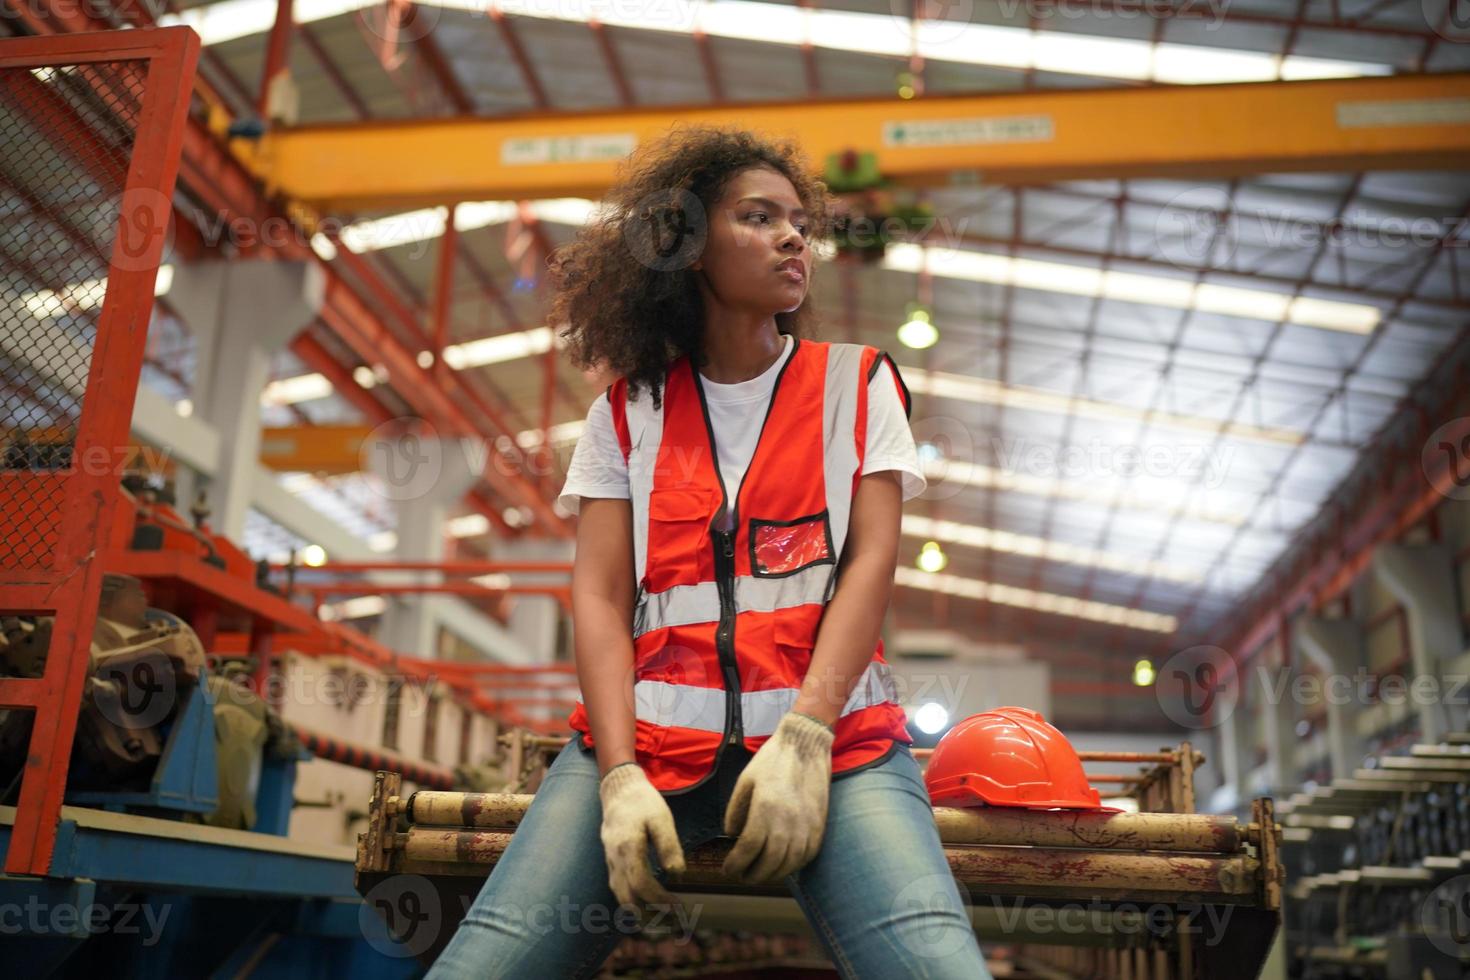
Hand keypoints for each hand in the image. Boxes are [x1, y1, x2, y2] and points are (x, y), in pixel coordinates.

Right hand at [598, 762, 686, 909]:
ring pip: (621, 897)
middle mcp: (615, 859)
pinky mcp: (611, 863)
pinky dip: (632, 903)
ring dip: (640, 913)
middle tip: (672, 923)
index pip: (642, 885)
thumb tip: (678, 874)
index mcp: (628, 848)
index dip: (660, 901)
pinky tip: (648, 907)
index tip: (679, 907)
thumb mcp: (661, 819)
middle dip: (650, 916)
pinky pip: (619, 889)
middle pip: (628, 899)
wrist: (619, 791)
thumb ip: (668, 846)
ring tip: (663, 921)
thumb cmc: (643, 803)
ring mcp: (610, 862)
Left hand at [722, 711, 834, 882]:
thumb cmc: (772, 760)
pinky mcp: (819, 824)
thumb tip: (732, 836)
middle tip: (742, 876)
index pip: (749, 848)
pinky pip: (807, 855)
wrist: (806, 744)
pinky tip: (783, 865)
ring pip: (790, 863)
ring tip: (760, 874)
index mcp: (765, 807)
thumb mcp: (745, 780)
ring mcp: (807, 824)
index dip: (736, 864)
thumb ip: (735, 810)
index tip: (727, 869)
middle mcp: (788, 820)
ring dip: (773, 875)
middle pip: (769, 862)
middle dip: (753, 875)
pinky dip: (794, 866)